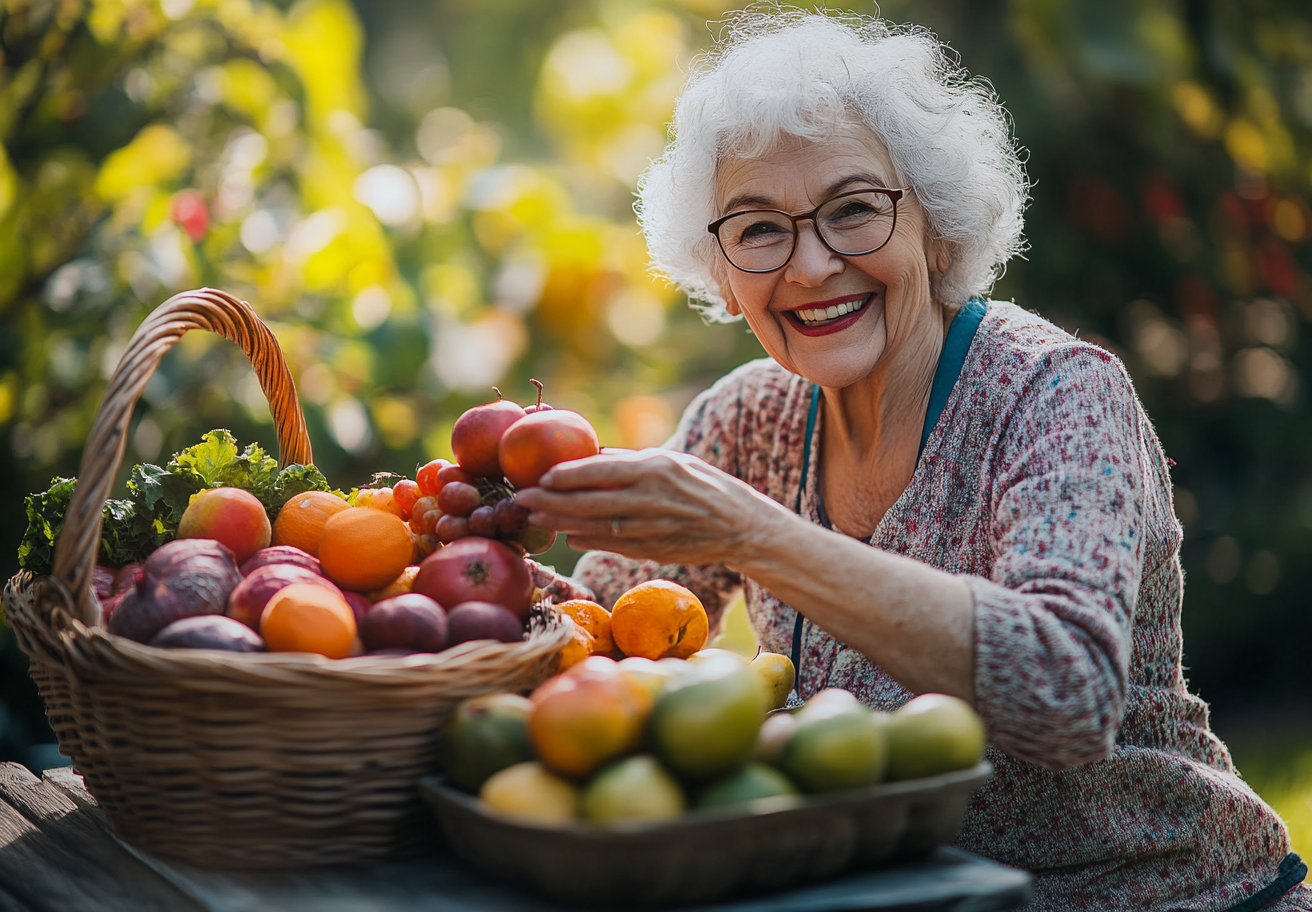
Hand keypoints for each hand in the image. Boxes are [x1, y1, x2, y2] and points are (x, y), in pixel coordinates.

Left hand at [512, 448, 788, 565]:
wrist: (743, 527)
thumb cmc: (705, 486)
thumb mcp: (674, 461)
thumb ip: (633, 460)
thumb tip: (591, 452)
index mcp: (657, 469)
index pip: (603, 470)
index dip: (569, 474)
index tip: (543, 475)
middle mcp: (653, 499)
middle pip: (591, 502)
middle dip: (553, 502)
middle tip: (523, 499)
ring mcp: (653, 528)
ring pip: (597, 526)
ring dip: (562, 522)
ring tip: (535, 516)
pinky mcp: (654, 550)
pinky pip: (613, 544)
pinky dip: (588, 539)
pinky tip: (568, 535)